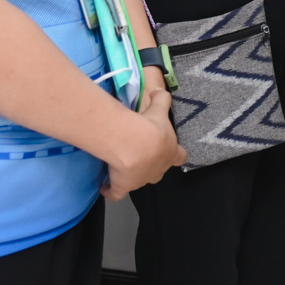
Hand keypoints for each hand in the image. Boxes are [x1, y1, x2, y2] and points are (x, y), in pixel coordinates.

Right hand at [102, 77, 185, 198]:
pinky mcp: (124, 187)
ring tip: (122, 167)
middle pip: (159, 171)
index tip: (172, 152)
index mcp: (171, 153)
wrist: (135, 144)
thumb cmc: (151, 127)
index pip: (180, 157)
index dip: (176, 155)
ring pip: (139, 181)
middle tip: (142, 156)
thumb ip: (162, 100)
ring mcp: (141, 181)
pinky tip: (105, 186)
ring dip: (133, 175)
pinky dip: (111, 191)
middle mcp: (158, 169)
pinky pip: (116, 193)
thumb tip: (161, 90)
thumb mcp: (159, 109)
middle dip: (153, 165)